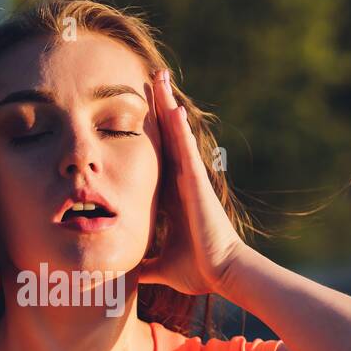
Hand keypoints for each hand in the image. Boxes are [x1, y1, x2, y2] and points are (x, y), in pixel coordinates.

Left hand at [138, 68, 247, 295]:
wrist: (223, 274)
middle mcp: (183, 181)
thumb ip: (145, 265)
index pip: (157, 155)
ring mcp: (192, 180)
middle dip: (160, 106)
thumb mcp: (161, 266)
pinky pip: (187, 151)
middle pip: (169, 135)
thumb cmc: (198, 270)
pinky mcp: (199, 184)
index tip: (138, 110)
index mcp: (173, 195)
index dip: (151, 131)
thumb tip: (127, 275)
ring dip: (168, 106)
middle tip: (151, 76)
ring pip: (178, 135)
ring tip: (159, 77)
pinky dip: (180, 130)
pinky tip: (172, 108)